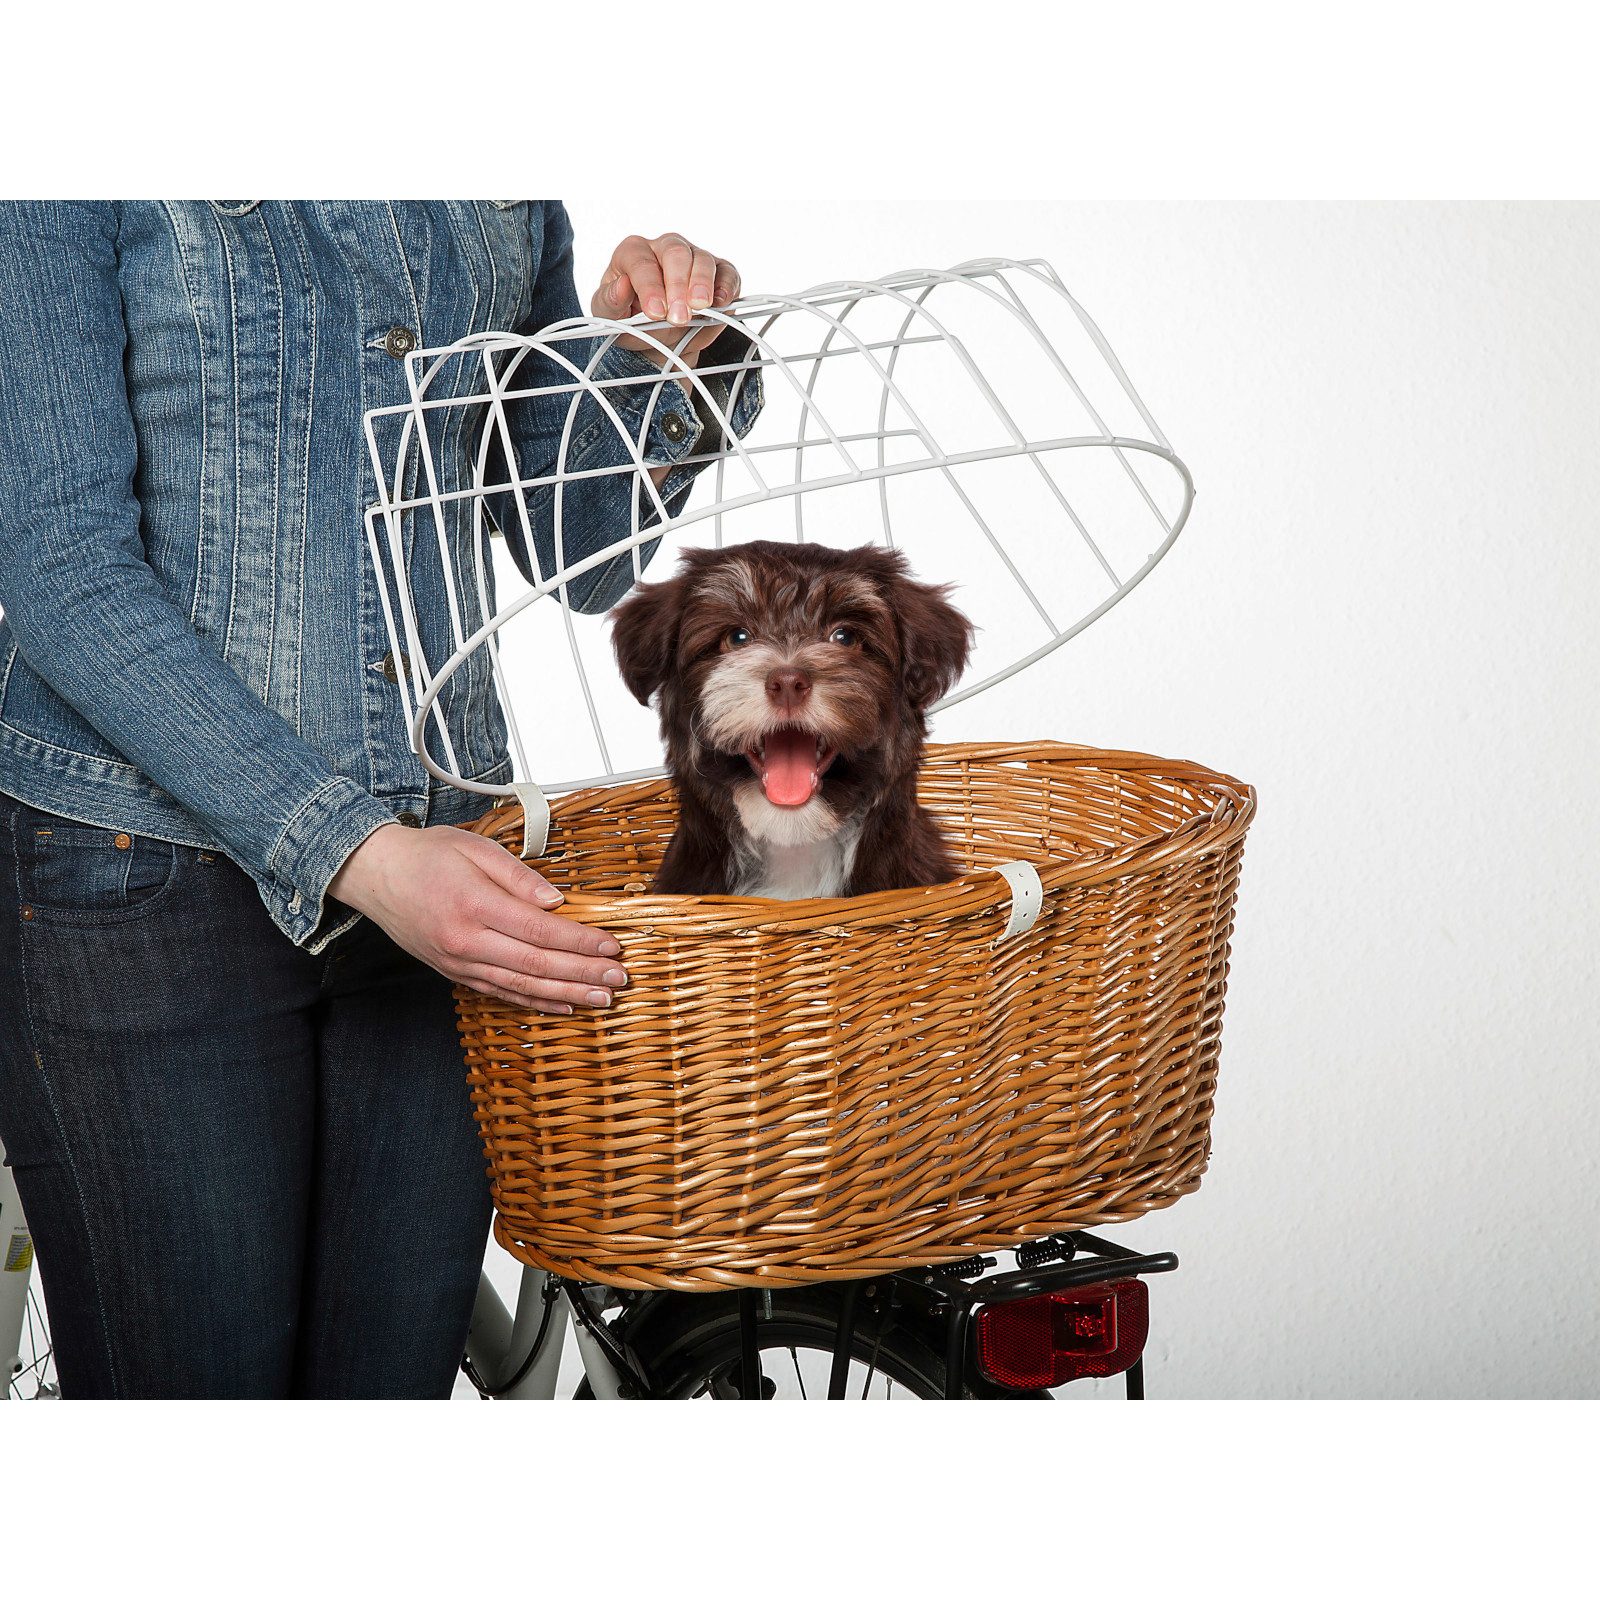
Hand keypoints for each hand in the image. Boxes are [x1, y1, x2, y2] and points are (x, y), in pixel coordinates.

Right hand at [330, 822, 626, 1014]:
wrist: (374, 875)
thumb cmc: (426, 854)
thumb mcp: (475, 848)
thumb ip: (519, 876)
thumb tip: (557, 901)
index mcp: (474, 904)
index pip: (539, 931)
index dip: (580, 941)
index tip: (612, 945)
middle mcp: (465, 940)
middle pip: (536, 965)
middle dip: (583, 974)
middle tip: (619, 979)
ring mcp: (458, 962)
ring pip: (521, 986)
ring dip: (567, 994)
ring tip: (602, 1000)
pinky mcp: (454, 973)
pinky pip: (501, 993)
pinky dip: (535, 1002)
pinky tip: (563, 1005)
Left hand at [592, 232, 741, 367]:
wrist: (656, 339)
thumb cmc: (630, 321)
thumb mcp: (610, 317)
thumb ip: (610, 302)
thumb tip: (620, 285)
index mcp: (633, 253)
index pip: (641, 261)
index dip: (649, 286)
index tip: (655, 311)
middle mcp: (664, 249)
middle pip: (675, 253)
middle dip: (678, 285)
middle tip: (678, 316)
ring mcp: (693, 258)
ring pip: (702, 260)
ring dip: (702, 285)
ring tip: (700, 308)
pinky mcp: (718, 273)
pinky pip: (727, 273)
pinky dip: (727, 287)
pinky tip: (721, 302)